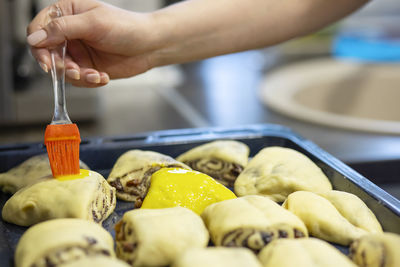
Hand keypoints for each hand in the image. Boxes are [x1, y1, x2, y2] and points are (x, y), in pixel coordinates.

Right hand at [27, 0, 157, 86]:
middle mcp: (69, 33)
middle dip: (60, 66)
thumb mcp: (93, 23)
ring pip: (63, 69)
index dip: (39, 46)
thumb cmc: (126, 27)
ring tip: (94, 75)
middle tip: (74, 71)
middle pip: (47, 53)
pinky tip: (103, 77)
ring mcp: (78, 51)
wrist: (150, 45)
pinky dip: (90, 81)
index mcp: (66, 13)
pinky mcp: (88, 67)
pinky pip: (79, 79)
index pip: (38, 29)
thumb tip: (34, 38)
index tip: (47, 61)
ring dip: (78, 76)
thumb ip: (62, 29)